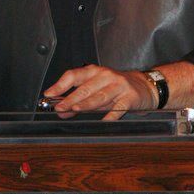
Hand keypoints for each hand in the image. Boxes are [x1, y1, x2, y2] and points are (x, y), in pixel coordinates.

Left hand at [43, 65, 157, 120]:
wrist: (144, 87)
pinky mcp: (130, 97)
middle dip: (71, 98)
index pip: (73, 75)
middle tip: (60, 108)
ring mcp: (119, 86)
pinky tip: (103, 121)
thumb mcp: (96, 90)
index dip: (60, 85)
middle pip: (85, 88)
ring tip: (75, 109)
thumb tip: (60, 111)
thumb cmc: (115, 88)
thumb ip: (79, 99)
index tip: (49, 95)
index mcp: (94, 72)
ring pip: (100, 96)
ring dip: (87, 104)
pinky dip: (111, 114)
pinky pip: (119, 107)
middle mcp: (106, 76)